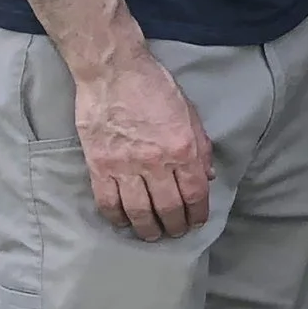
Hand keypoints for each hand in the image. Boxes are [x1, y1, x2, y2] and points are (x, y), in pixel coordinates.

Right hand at [74, 51, 213, 240]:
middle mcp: (156, 162)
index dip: (198, 213)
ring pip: (138, 212)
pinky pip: (108, 202)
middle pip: (168, 207)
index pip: (195, 193)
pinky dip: (117, 218)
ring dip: (147, 229)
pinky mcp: (99, 167)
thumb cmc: (156, 88)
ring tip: (153, 235)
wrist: (115, 73)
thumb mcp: (190, 113)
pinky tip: (124, 223)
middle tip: (176, 233)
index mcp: (183, 148)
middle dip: (175, 225)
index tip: (197, 222)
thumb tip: (207, 176)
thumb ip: (201, 146)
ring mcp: (125, 166)